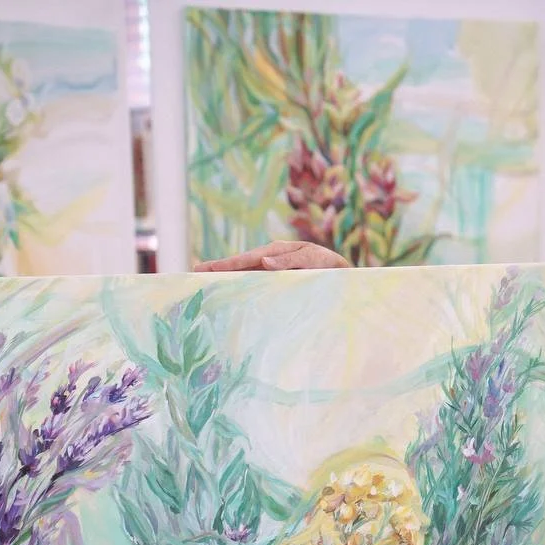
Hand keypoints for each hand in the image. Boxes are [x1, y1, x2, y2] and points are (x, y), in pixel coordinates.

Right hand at [192, 240, 349, 272]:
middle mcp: (273, 259)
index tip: (206, 268)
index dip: (227, 264)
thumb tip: (264, 261)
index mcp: (279, 252)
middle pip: (242, 264)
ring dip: (227, 277)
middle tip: (195, 271)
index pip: (248, 258)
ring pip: (246, 273)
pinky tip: (229, 293)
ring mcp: (274, 270)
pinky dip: (241, 286)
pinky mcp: (278, 281)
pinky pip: (257, 283)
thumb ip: (293, 262)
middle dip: (219, 268)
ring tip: (205, 280)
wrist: (350, 278)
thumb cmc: (335, 269)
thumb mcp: (318, 262)